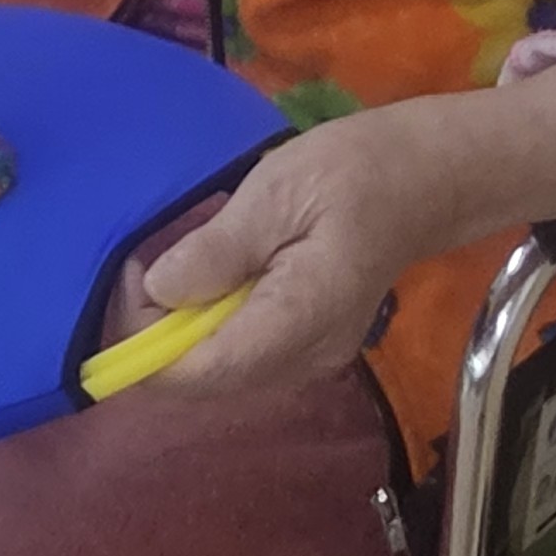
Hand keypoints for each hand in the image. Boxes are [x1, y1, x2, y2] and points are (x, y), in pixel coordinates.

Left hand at [131, 67, 555, 397]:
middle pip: (204, 384)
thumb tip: (161, 293)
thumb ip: (220, 249)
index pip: (202, 374)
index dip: (144, 351)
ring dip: (177, 336)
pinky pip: (240, 357)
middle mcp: (305, 357)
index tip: (129, 287)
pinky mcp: (307, 345)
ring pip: (218, 375)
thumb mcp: (279, 190)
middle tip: (143, 268)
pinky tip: (202, 282)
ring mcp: (310, 357)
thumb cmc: (356, 172)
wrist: (426, 177)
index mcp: (300, 320)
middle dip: (155, 341)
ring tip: (168, 270)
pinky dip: (205, 330)